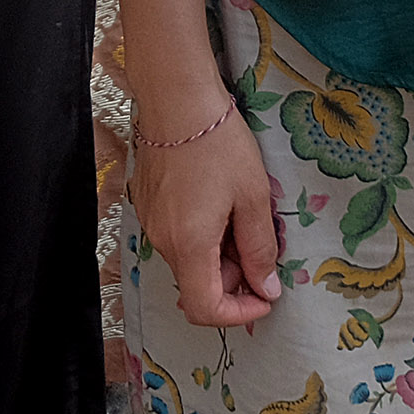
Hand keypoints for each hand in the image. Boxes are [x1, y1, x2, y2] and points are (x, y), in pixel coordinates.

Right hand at [135, 79, 284, 328]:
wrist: (177, 100)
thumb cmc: (219, 144)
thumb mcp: (253, 197)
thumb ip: (259, 249)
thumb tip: (265, 288)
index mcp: (189, 245)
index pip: (204, 309)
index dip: (238, 314)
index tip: (265, 296)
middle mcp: (163, 241)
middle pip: (197, 286)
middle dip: (234, 280)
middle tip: (261, 249)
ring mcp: (151, 223)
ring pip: (189, 261)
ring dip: (219, 257)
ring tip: (243, 219)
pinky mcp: (148, 207)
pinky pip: (177, 239)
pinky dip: (202, 238)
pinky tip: (220, 206)